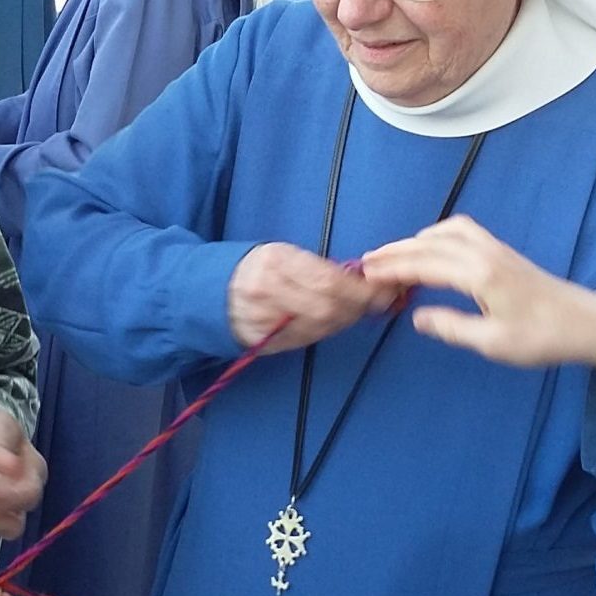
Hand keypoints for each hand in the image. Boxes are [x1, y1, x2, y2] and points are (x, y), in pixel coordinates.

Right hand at [227, 242, 398, 352]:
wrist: (213, 291)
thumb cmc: (257, 268)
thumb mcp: (285, 254)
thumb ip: (319, 268)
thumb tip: (363, 281)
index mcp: (276, 261)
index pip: (328, 280)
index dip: (360, 289)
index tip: (381, 289)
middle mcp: (267, 290)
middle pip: (326, 307)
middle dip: (357, 307)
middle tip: (376, 303)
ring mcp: (262, 319)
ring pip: (318, 327)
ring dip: (344, 320)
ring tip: (355, 311)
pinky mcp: (262, 340)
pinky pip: (304, 339)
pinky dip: (325, 331)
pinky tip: (332, 322)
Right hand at [361, 217, 595, 392]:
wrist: (584, 322)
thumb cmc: (541, 337)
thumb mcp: (492, 343)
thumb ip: (451, 327)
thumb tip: (417, 317)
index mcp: (479, 274)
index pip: (425, 265)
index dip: (394, 268)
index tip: (367, 273)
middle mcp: (484, 253)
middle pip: (431, 243)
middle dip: (397, 251)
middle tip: (367, 261)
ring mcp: (495, 248)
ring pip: (447, 231)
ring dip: (417, 239)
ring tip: (394, 254)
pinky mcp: (503, 252)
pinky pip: (463, 231)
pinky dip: (438, 234)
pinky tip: (432, 246)